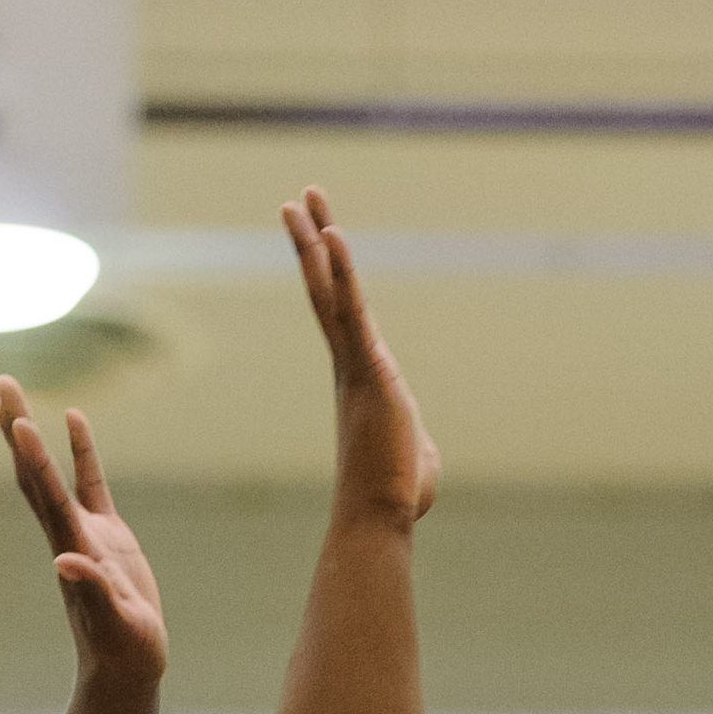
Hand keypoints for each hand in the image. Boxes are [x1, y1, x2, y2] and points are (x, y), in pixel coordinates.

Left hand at [0, 381, 168, 692]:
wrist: (125, 665)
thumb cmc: (122, 647)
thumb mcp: (113, 621)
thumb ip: (92, 589)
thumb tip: (64, 561)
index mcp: (72, 546)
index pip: (46, 493)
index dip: (33, 456)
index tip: (16, 419)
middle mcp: (68, 532)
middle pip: (33, 471)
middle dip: (16, 428)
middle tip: (0, 383)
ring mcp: (84, 531)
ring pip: (49, 472)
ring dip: (29, 435)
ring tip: (10, 398)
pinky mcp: (106, 535)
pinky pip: (89, 482)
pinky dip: (81, 450)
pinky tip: (75, 419)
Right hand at [284, 186, 437, 530]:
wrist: (380, 513)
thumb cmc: (397, 493)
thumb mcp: (411, 454)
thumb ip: (409, 440)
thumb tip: (415, 456)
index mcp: (360, 376)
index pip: (342, 313)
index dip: (330, 274)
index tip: (321, 237)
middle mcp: (349, 363)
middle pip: (324, 289)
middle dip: (311, 242)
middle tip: (297, 201)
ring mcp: (355, 364)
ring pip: (330, 291)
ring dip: (317, 242)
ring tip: (302, 200)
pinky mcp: (368, 369)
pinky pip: (352, 311)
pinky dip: (342, 273)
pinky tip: (334, 237)